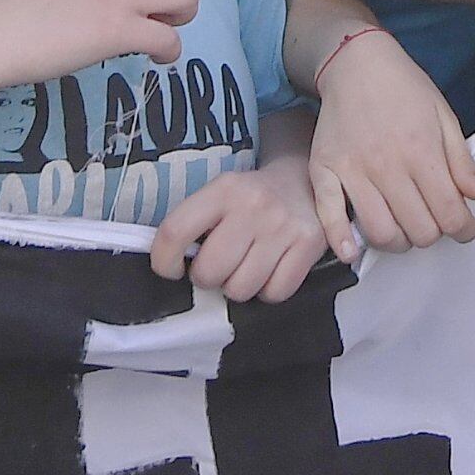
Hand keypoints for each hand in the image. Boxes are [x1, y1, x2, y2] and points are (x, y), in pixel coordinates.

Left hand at [150, 156, 328, 301]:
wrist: (304, 180)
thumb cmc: (252, 198)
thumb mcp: (220, 195)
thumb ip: (195, 224)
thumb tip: (171, 264)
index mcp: (224, 189)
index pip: (175, 231)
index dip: (164, 260)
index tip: (171, 268)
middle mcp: (254, 205)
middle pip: (210, 271)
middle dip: (208, 277)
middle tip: (218, 266)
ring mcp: (284, 226)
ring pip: (241, 289)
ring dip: (238, 286)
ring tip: (245, 266)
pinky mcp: (309, 244)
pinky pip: (275, 293)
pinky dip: (269, 290)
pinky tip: (270, 270)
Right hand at [303, 32, 474, 255]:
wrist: (356, 63)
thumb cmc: (405, 88)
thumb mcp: (444, 116)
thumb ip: (462, 161)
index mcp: (421, 151)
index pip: (449, 213)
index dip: (465, 230)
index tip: (466, 229)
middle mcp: (387, 165)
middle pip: (418, 230)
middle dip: (433, 234)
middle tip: (434, 222)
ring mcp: (352, 171)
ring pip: (380, 232)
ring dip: (398, 241)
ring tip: (404, 229)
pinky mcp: (323, 172)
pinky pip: (330, 217)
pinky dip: (342, 241)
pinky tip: (354, 252)